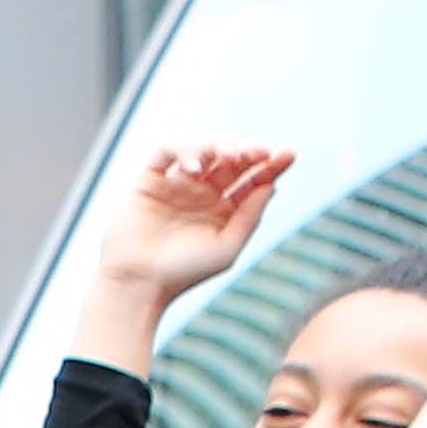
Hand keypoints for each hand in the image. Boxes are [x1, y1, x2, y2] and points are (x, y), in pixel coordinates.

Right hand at [96, 144, 293, 300]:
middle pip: (231, 159)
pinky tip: (194, 168)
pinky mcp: (148, 180)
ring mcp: (174, 185)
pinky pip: (167, 151)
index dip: (272, 164)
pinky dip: (184, 149)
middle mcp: (200, 193)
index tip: (289, 155)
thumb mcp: (227, 247)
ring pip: (203, 148)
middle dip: (248, 150)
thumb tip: (271, 184)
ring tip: (228, 155)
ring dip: (219, 144)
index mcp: (223, 209)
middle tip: (259, 152)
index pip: (252, 178)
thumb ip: (250, 215)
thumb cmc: (183, 273)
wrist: (137, 283)